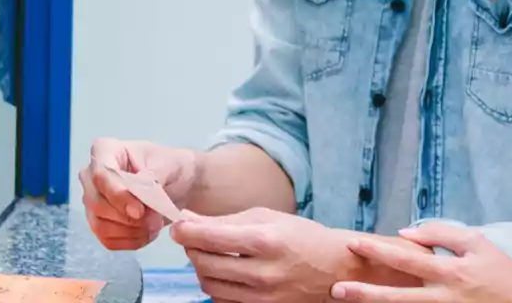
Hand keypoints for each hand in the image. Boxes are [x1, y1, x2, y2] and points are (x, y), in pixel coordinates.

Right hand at [79, 137, 199, 250]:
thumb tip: (135, 196)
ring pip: (100, 225)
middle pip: (97, 203)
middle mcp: (92, 176)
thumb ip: (149, 179)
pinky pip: (108, 239)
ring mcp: (94, 201)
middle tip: (155, 219)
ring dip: (132, 231)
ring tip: (156, 224)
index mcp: (105, 151)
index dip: (118, 195)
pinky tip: (148, 232)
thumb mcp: (166, 166)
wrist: (180, 184)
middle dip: (128, 217)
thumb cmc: (171, 167)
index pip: (101, 175)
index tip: (139, 210)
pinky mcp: (101, 223)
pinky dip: (131, 240)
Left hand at [170, 207, 355, 302]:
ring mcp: (262, 298)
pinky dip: (217, 287)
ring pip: (209, 286)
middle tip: (195, 239)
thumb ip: (224, 220)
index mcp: (264, 241)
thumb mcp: (267, 217)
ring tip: (213, 256)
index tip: (177, 227)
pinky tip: (227, 274)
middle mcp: (262, 273)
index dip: (185, 232)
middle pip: (203, 264)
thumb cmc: (301, 237)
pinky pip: (222, 302)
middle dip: (192, 249)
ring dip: (203, 269)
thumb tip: (187, 220)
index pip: (208, 238)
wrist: (334, 269)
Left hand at [331, 223, 511, 302]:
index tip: (353, 243)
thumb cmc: (502, 271)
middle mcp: (443, 298)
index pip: (406, 259)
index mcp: (449, 272)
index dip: (378, 250)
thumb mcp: (477, 242)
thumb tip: (405, 233)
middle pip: (396, 297)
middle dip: (364, 293)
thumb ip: (441, 234)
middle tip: (335, 289)